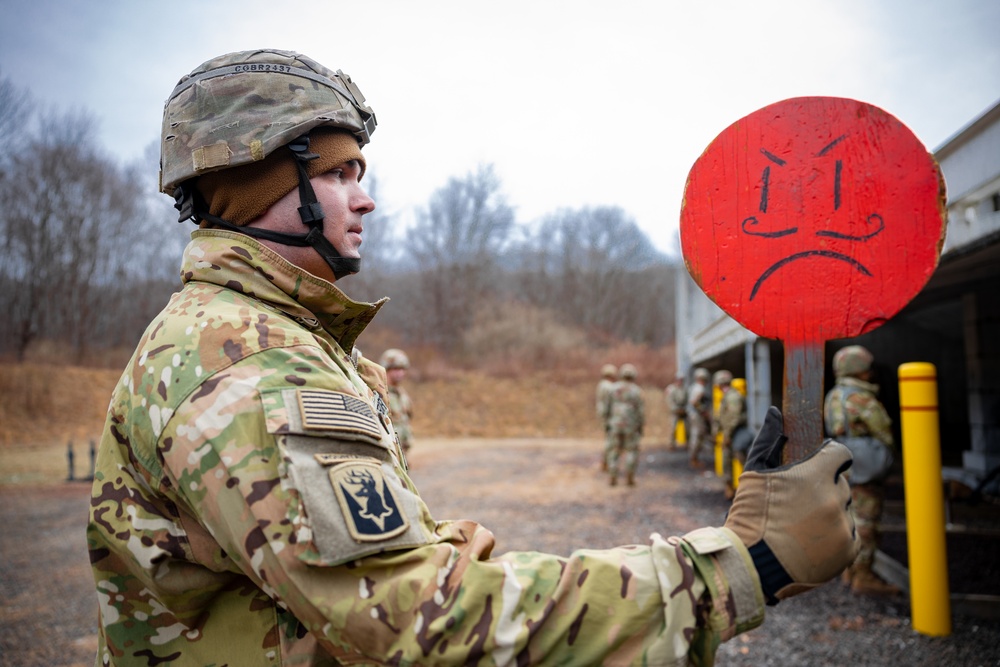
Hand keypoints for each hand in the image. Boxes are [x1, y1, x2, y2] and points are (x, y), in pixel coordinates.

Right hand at [724, 407, 856, 603]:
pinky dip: (834, 537)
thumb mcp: (754, 473)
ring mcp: (844, 526)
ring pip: (844, 510)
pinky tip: (808, 541)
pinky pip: (848, 535)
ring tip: (799, 526)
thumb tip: (774, 412)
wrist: (752, 566)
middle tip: (798, 502)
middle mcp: (836, 499)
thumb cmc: (750, 516)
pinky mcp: (849, 551)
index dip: (830, 456)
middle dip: (824, 488)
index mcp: (817, 475)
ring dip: (829, 513)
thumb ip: (768, 440)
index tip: (820, 461)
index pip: (840, 453)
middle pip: (841, 484)